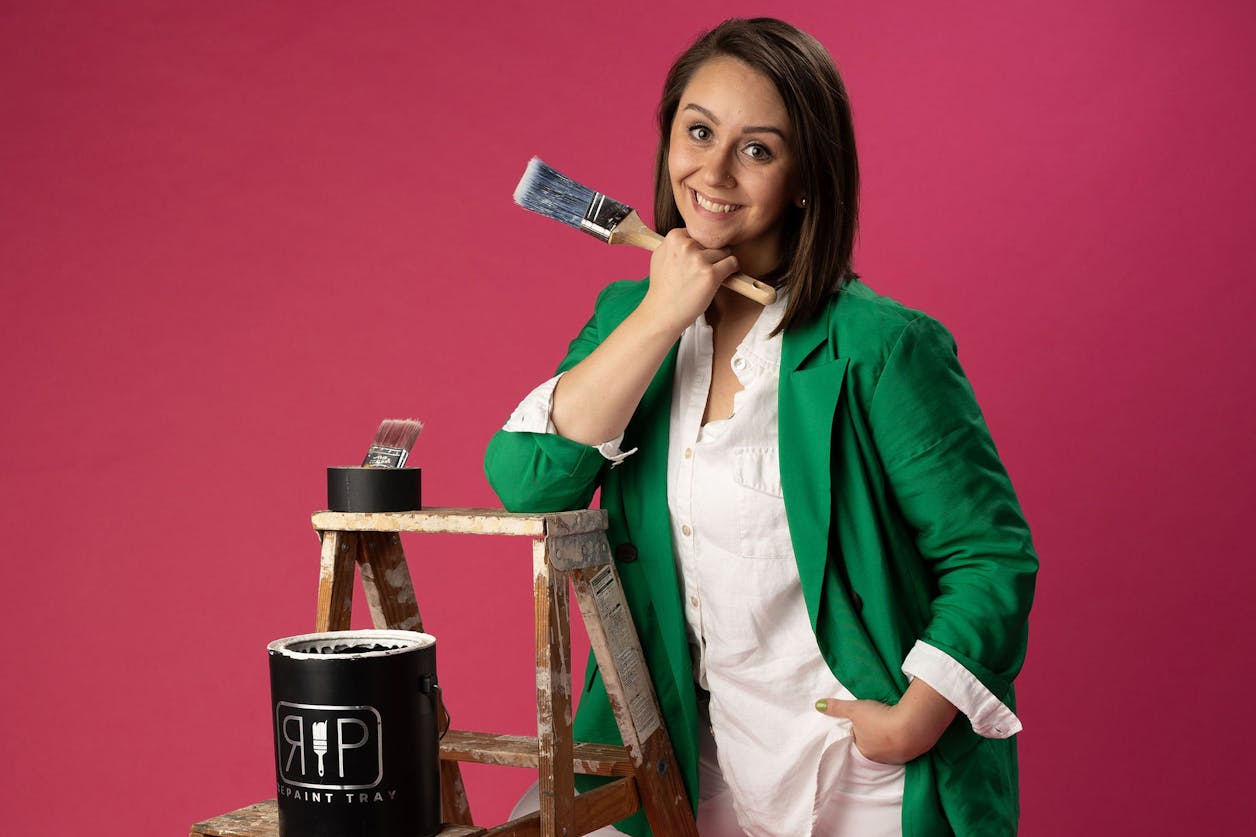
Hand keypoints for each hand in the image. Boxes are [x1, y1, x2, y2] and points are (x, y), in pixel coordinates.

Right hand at [638, 228, 738, 334]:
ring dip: (720, 263)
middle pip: (713, 241)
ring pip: (725, 252)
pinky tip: (723, 277)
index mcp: (674, 237)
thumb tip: (693, 233)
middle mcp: (686, 246)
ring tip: (707, 277)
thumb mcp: (661, 255)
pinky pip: (732, 263)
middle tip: (700, 271)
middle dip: (710, 255)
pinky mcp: (711, 275)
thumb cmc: (662, 287)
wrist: (662, 312)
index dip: (700, 247)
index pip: (700, 233)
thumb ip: (676, 242)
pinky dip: (732, 270)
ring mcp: (699, 260)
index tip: (695, 260)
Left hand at [815, 680, 957, 764]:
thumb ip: (836, 708)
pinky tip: (907, 728)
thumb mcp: (854, 708)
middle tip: (879, 719)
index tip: (864, 720)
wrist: (912, 725)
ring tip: (893, 722)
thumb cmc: (879, 718)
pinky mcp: (914, 754)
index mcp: (864, 751)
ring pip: (891, 748)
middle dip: (876, 735)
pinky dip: (905, 739)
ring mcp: (898, 758)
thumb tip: (817, 705)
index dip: (859, 730)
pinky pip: (906, 747)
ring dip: (891, 737)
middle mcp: (880, 759)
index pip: (858, 741)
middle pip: (874, 746)